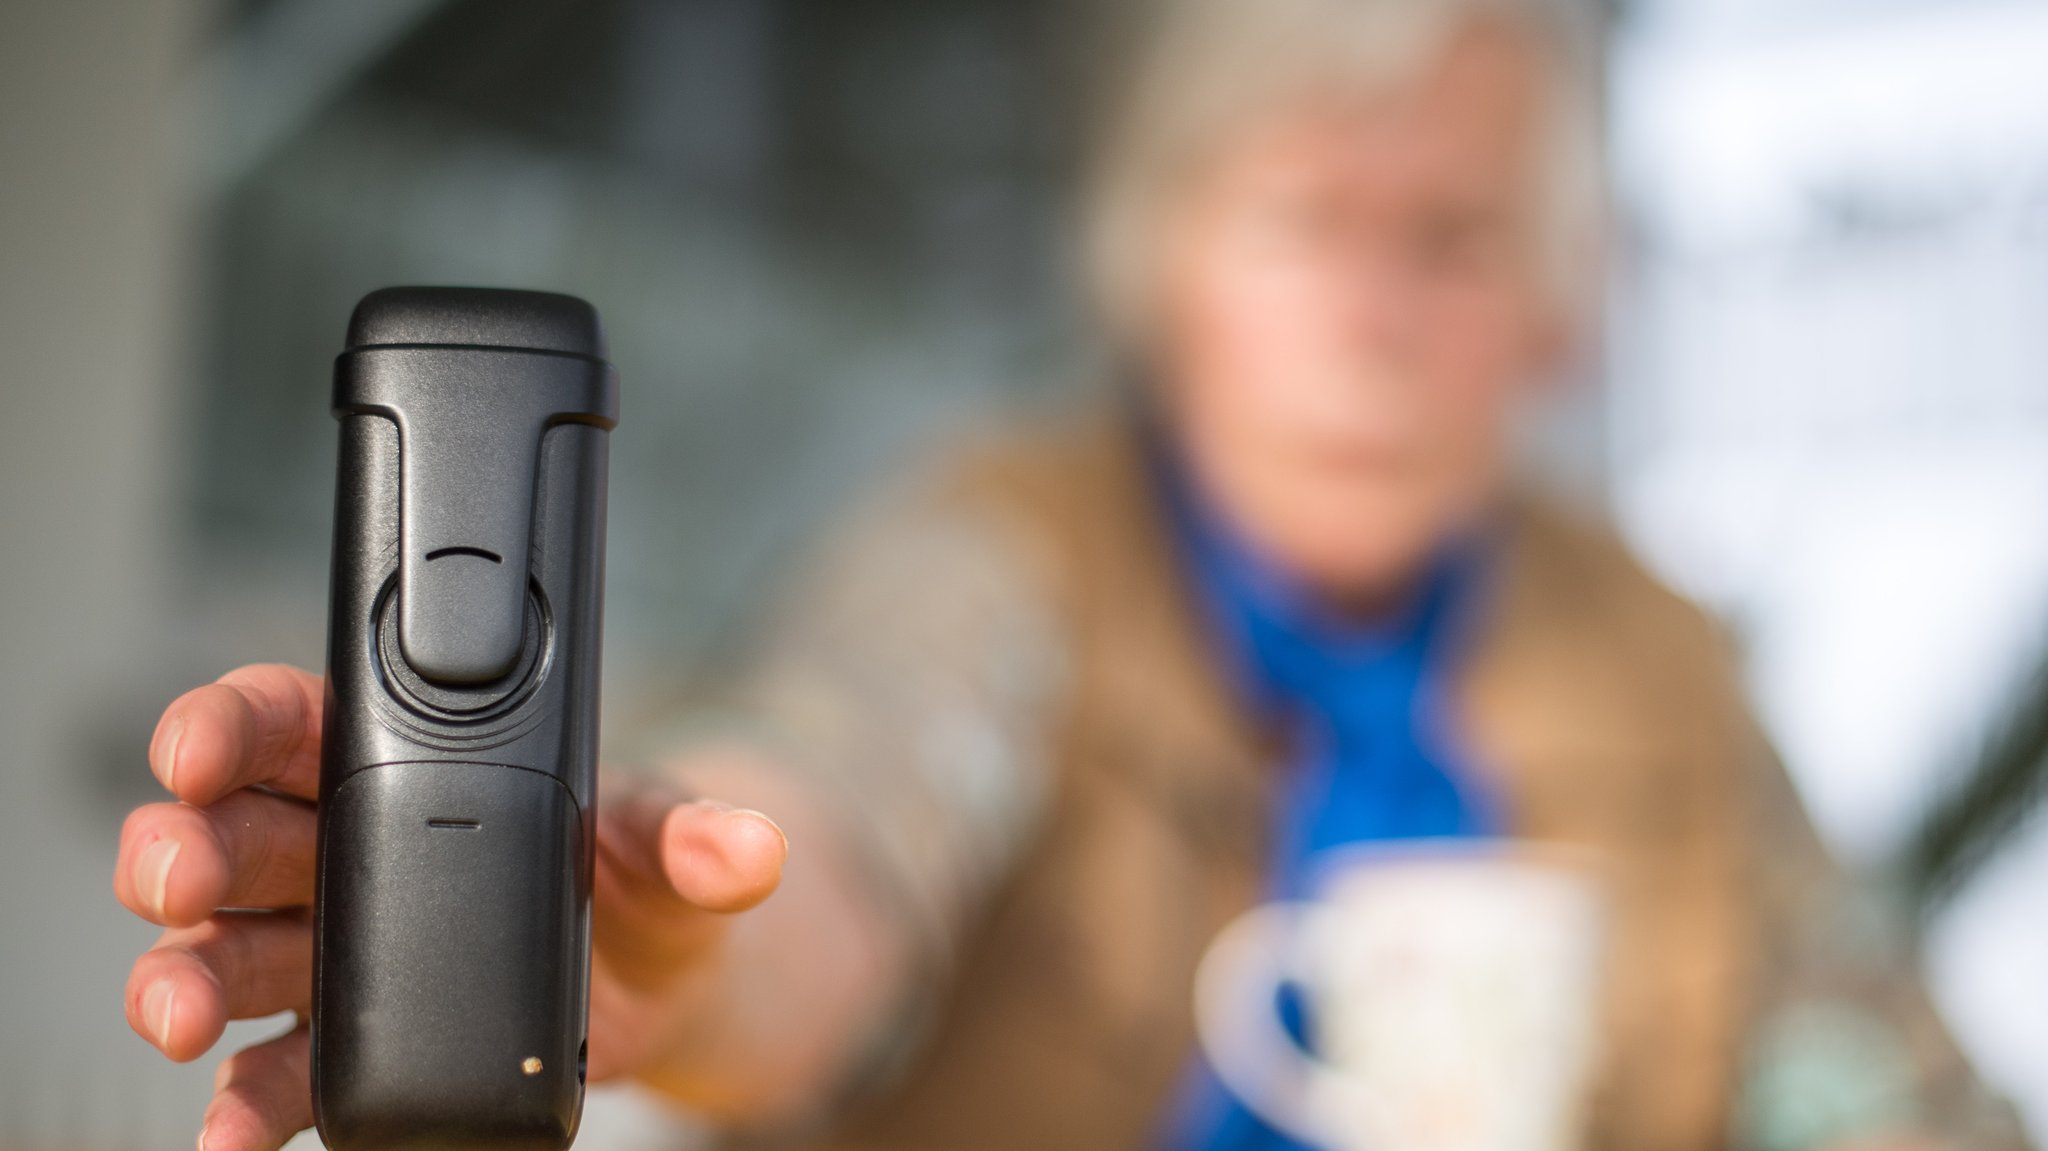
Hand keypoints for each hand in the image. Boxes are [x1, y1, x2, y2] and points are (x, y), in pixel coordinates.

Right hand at [114, 664, 788, 1150]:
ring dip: (185, 979)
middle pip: (230, 834)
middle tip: (176, 881)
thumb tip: (748, 848)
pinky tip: (230, 1128)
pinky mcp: (355, 1037)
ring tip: (180, 1015)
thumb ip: (693, 837)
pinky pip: (277, 1066)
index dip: (225, 723)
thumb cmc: (642, 875)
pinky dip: (245, 1099)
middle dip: (183, 850)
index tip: (194, 750)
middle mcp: (346, 847)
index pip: (290, 719)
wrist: (664, 981)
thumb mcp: (667, 841)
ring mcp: (339, 947)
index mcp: (404, 761)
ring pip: (227, 951)